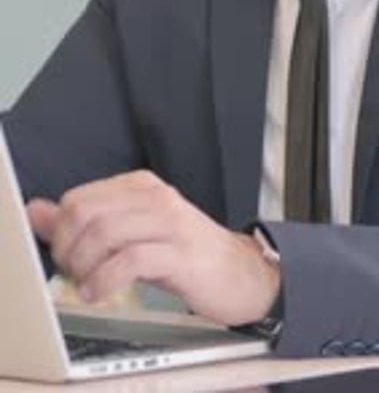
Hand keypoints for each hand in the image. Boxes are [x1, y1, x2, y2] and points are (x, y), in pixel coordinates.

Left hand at [27, 170, 280, 326]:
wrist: (240, 273)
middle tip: (73, 273)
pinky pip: (130, 261)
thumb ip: (85, 220)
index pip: (78, 198)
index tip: (65, 257)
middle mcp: (155, 196)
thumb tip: (37, 211)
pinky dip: (105, 281)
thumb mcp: (132, 231)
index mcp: (140, 186)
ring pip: (104, 234)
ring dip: (84, 267)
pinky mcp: (181, 253)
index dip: (60, 233)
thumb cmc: (184, 254)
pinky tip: (100, 293)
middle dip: (68, 249)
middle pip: (86, 213)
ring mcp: (170, 223)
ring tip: (86, 286)